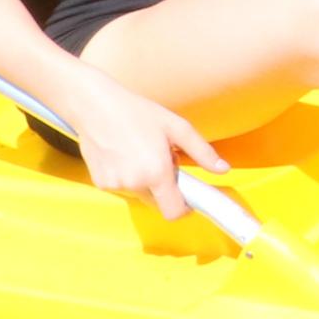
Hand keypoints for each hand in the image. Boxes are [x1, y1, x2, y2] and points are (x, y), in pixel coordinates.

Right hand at [69, 79, 225, 219]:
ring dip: (147, 181)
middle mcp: (134, 184)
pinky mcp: (99, 183)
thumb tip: (223, 169)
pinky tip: (125, 154)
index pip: (174, 212)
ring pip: (140, 193)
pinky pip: (123, 187)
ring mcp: (114, 185)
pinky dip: (129, 177)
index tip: (190, 196)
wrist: (94, 106)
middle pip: (158, 201)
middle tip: (164, 159)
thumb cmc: (138, 113)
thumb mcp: (177, 127)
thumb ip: (202, 152)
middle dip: (165, 188)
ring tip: (143, 152)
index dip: (185, 208)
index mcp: (156, 173)